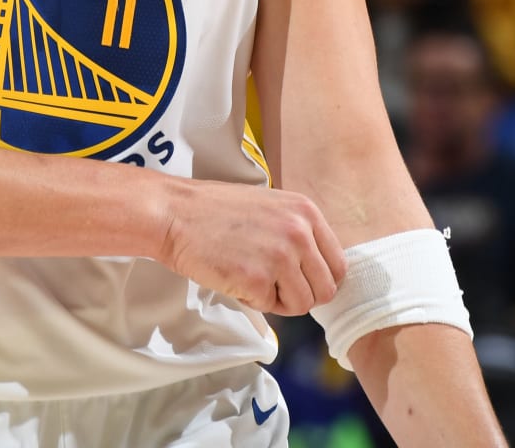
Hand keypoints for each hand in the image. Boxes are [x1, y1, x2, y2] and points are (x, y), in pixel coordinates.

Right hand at [159, 180, 345, 315]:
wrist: (176, 214)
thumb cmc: (217, 212)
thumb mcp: (272, 207)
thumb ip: (300, 233)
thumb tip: (319, 271)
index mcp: (307, 212)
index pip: (338, 265)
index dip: (319, 279)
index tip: (300, 280)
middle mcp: (299, 232)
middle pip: (326, 290)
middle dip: (301, 294)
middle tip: (274, 286)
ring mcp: (280, 256)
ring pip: (303, 304)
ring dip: (279, 300)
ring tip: (252, 279)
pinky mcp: (257, 278)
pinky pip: (271, 307)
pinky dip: (253, 300)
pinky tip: (235, 278)